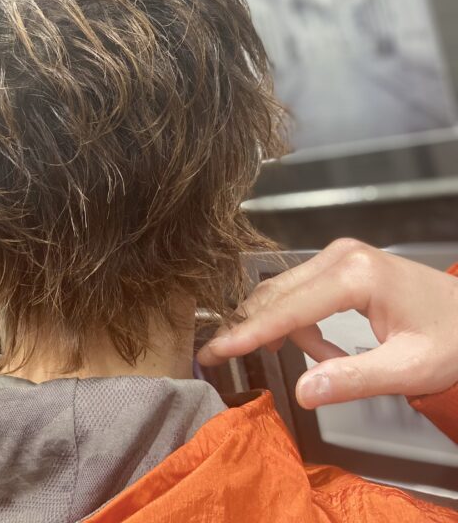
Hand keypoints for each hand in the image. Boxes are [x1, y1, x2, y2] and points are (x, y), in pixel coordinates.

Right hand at [196, 238, 457, 408]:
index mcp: (355, 275)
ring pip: (282, 293)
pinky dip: (301, 324)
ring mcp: (336, 256)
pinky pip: (298, 293)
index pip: (287, 308)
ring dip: (288, 332)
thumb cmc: (451, 339)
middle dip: (254, 330)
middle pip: (275, 294)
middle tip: (224, 357)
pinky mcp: (337, 263)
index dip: (248, 333)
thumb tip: (302, 392)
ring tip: (327, 364)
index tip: (213, 350)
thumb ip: (354, 379)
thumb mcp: (409, 368)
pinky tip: (327, 348)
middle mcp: (339, 256)